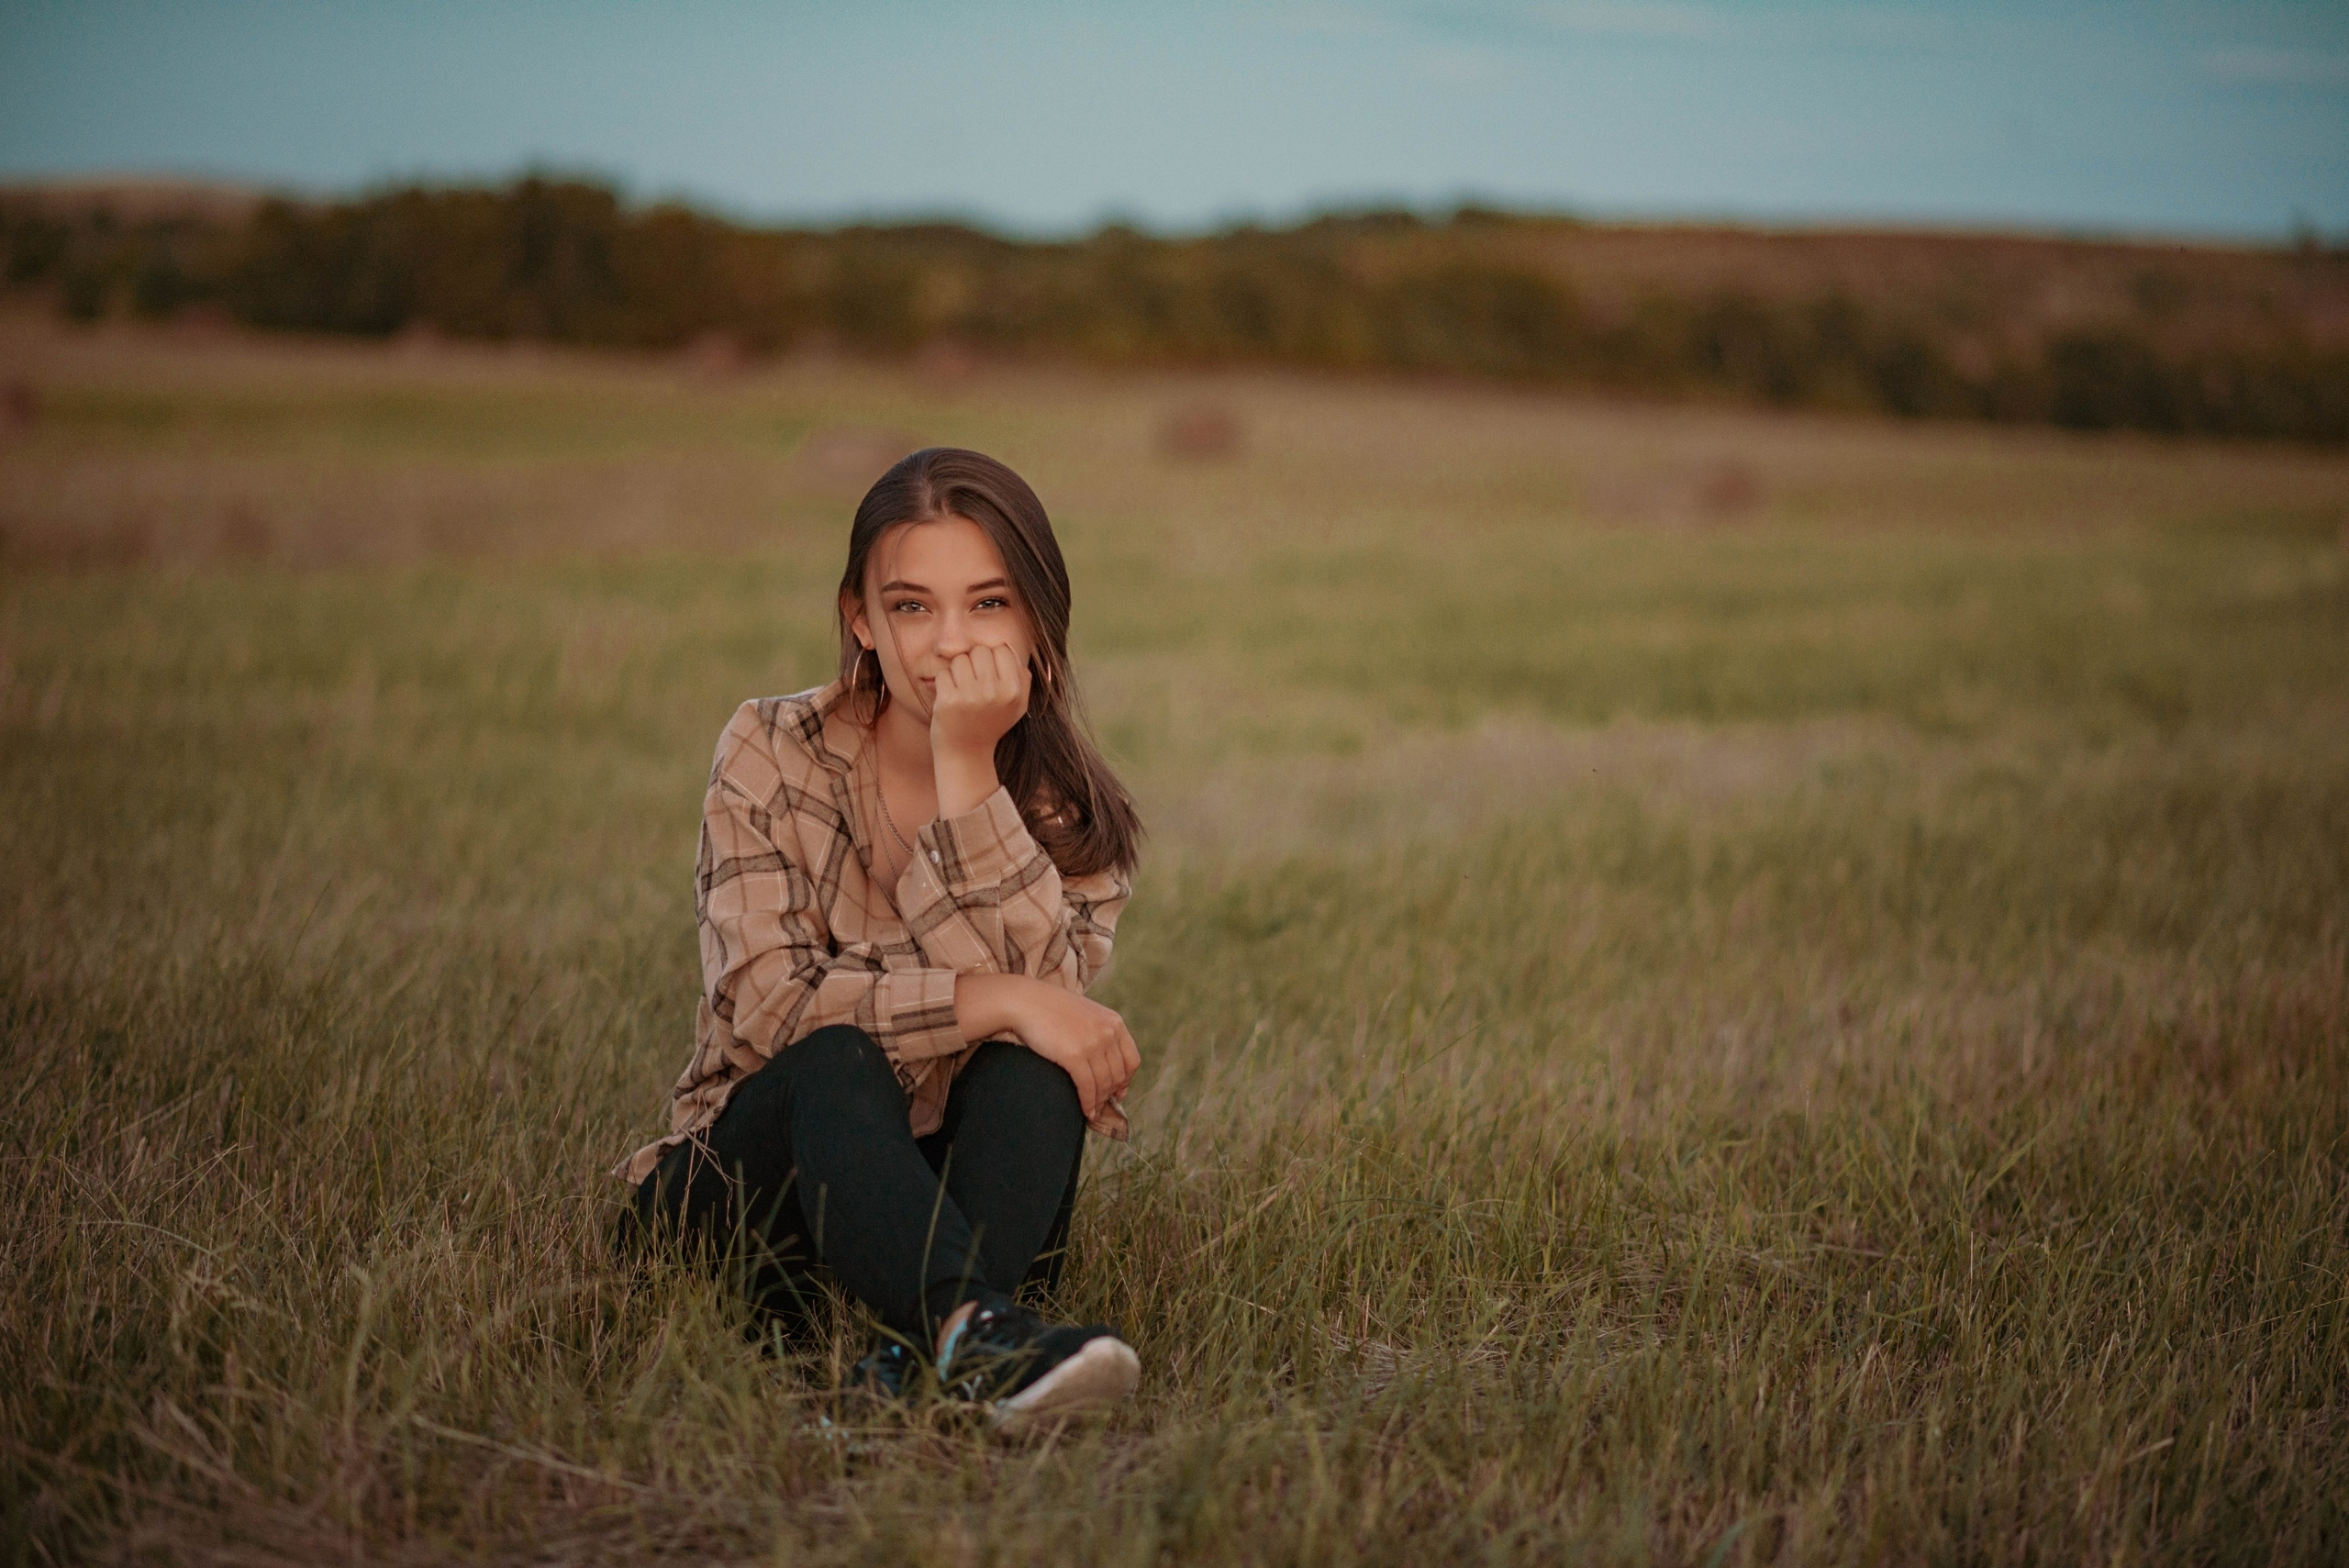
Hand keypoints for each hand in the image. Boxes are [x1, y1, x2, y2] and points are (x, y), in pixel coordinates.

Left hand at [929, 644, 1029, 815]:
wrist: (967, 753)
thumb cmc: (993, 723)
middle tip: (974, 685)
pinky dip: (944, 683)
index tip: (990, 677)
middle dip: (974, 663)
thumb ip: (1022, 676)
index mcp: (1013, 691)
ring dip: (958, 672)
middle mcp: (993, 693)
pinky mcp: (948, 701)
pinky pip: (943, 673)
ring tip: (963, 692)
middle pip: (980, 651)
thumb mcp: (1018, 704)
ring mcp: (970, 697)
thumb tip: (1007, 646)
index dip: (994, 659)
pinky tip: (951, 699)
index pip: (1002, 648)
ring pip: (959, 659)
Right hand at [956, 972, 1138, 1121]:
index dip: (1126, 1080)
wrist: (1026, 1002)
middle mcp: (1108, 1033)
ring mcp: (1093, 1044)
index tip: (1119, 1092)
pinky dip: (1089, 1103)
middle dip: (1110, 1094)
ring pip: (1104, 1084)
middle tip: (1101, 1106)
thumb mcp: (1086, 1014)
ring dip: (1099, 1102)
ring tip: (1093, 1111)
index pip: (1132, 1060)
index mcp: (1114, 1022)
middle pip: (1118, 1075)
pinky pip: (1088, 1087)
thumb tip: (1106, 1062)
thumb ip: (1100, 1032)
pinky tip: (1086, 1111)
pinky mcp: (1075, 1055)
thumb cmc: (1052, 1009)